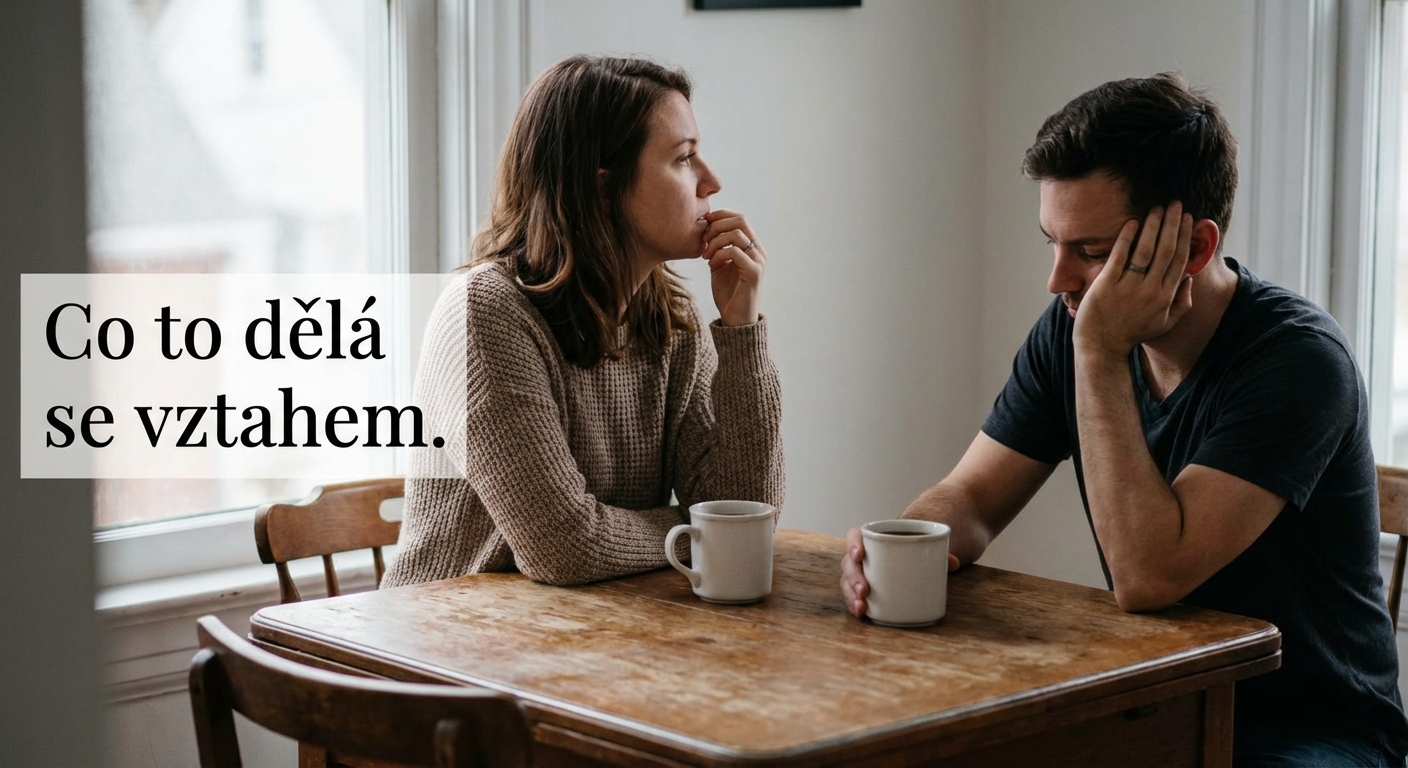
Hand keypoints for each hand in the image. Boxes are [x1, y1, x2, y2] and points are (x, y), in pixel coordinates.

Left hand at [701, 209, 765, 325]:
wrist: (735, 318)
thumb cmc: (727, 292)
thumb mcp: (719, 264)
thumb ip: (717, 247)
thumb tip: (706, 228)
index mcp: (752, 247)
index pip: (740, 218)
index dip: (720, 215)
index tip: (703, 223)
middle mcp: (759, 251)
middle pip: (740, 220)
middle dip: (717, 226)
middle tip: (704, 240)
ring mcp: (758, 261)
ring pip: (736, 234)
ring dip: (715, 242)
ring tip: (706, 255)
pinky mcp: (754, 272)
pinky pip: (735, 252)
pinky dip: (719, 255)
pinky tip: (711, 266)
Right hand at [839, 526, 960, 618]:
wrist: (913, 557)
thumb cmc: (914, 548)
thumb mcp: (926, 547)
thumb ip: (938, 552)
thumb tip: (953, 562)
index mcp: (872, 538)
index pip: (855, 535)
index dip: (853, 544)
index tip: (860, 555)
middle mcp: (861, 555)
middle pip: (849, 563)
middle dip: (853, 578)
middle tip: (864, 590)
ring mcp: (860, 572)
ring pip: (847, 581)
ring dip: (851, 594)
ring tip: (861, 607)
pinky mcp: (863, 588)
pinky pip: (852, 595)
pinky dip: (854, 604)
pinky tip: (860, 613)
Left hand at [1072, 202, 1194, 358]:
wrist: (1101, 346)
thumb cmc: (1132, 333)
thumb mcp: (1165, 323)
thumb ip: (1182, 302)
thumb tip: (1190, 278)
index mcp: (1166, 296)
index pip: (1180, 259)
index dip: (1185, 236)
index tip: (1189, 219)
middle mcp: (1150, 290)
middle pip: (1166, 250)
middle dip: (1173, 224)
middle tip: (1176, 204)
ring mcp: (1128, 287)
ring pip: (1146, 250)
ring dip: (1153, 226)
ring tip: (1158, 208)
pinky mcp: (1107, 285)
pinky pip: (1119, 256)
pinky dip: (1127, 238)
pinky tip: (1132, 222)